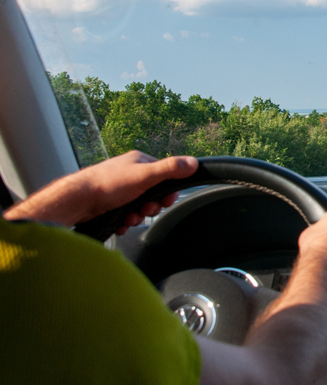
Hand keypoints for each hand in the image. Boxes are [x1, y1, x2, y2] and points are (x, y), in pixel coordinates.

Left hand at [3, 150, 198, 232]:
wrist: (75, 201)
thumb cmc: (106, 185)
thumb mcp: (144, 175)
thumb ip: (169, 169)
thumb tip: (193, 162)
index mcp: (140, 162)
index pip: (165, 175)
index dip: (167, 192)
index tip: (164, 200)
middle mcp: (130, 173)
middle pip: (153, 194)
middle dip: (150, 207)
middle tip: (142, 210)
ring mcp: (119, 189)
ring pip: (139, 207)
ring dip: (137, 216)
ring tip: (127, 217)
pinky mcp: (110, 203)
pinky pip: (126, 215)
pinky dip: (125, 221)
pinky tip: (120, 221)